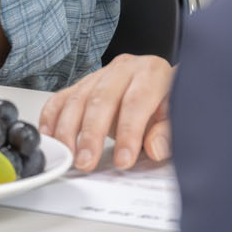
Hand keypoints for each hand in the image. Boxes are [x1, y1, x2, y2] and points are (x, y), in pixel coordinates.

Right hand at [40, 54, 173, 170]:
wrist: (160, 90)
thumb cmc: (167, 107)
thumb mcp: (178, 120)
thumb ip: (168, 132)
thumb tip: (155, 147)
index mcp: (152, 72)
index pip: (136, 102)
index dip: (128, 133)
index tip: (123, 160)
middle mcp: (124, 69)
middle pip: (101, 99)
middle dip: (91, 134)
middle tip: (86, 162)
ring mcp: (100, 75)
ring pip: (77, 99)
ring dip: (68, 131)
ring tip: (68, 157)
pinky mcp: (82, 85)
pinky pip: (61, 99)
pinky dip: (52, 118)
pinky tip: (52, 138)